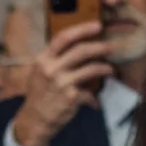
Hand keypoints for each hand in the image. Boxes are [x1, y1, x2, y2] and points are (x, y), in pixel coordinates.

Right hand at [10, 26, 111, 145]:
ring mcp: (62, 83)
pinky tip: (95, 101)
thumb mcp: (39, 72)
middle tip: (110, 47)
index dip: (82, 29)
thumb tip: (76, 47)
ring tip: (110, 69)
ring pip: (90, 69)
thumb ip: (54, 58)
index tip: (97, 26)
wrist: (34, 120)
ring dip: (104, 68)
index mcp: (43, 59)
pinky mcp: (71, 97)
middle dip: (99, 47)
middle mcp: (51, 68)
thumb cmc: (38, 94)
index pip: (63, 38)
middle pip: (81, 50)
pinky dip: (93, 98)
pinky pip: (89, 93)